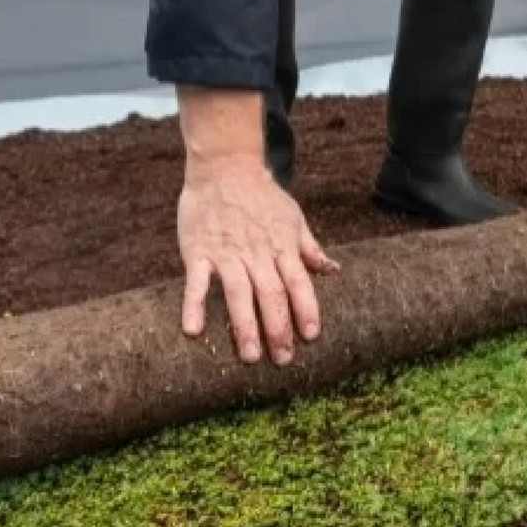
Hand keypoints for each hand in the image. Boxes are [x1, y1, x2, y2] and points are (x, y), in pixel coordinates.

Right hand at [177, 157, 338, 363]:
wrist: (225, 167)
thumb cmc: (262, 197)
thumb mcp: (293, 219)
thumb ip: (311, 248)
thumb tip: (334, 270)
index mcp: (282, 246)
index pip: (299, 282)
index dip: (306, 309)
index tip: (311, 336)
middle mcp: (257, 252)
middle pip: (271, 294)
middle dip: (278, 328)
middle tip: (282, 359)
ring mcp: (227, 253)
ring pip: (238, 293)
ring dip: (245, 326)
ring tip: (250, 357)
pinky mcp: (198, 251)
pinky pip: (196, 282)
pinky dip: (194, 305)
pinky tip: (193, 330)